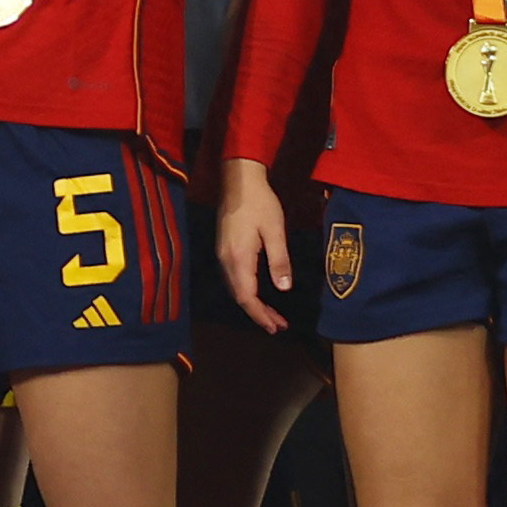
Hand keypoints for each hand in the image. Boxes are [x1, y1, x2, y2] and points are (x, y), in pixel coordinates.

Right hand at [215, 159, 296, 330]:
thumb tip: (284, 288)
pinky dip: (246, 291)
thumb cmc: (260, 202)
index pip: (247, 297)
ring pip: (235, 288)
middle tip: (278, 325)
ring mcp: (222, 254)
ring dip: (252, 304)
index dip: (261, 315)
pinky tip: (257, 292)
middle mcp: (226, 260)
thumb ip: (279, 260)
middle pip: (240, 296)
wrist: (238, 179)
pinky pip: (233, 278)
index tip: (276, 327)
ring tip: (271, 314)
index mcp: (239, 258)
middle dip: (258, 314)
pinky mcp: (223, 247)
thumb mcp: (275, 230)